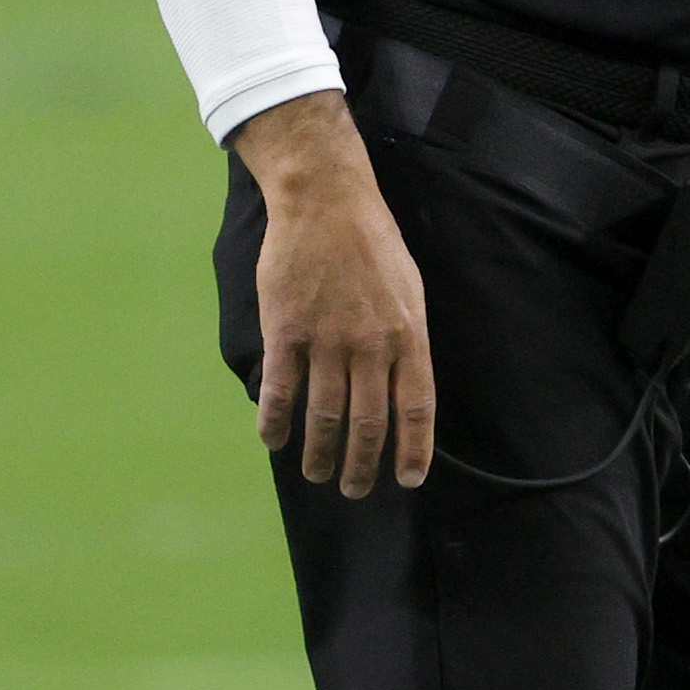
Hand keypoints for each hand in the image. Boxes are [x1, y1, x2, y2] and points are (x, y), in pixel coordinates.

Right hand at [229, 93, 433, 495]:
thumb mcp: (410, 288)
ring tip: (317, 474)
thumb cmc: (372, 241)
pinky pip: (281, 389)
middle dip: (361, 465)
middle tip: (353, 490)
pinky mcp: (286, 329)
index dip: (412, 451)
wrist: (324, 199)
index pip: (416, 409)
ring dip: (320, 453)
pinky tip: (273, 440)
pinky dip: (276, 421)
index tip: (406, 481)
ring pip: (324, 415)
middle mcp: (370, 344)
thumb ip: (407, 339)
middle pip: (367, 422)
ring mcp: (326, 338)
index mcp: (407, 335)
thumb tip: (404, 388)